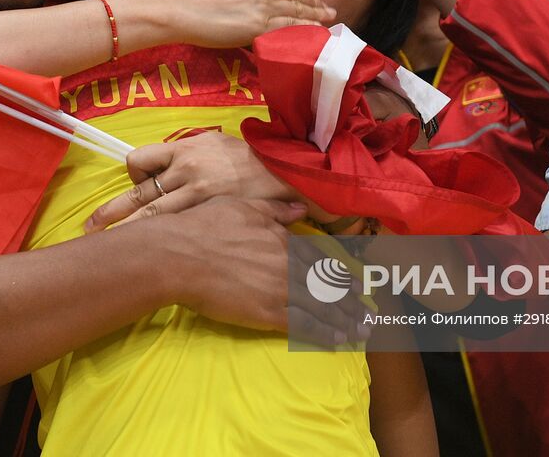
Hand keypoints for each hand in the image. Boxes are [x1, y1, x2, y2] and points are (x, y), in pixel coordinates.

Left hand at [85, 131, 296, 230]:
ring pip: (151, 216)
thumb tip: (176, 165)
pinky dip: (158, 240)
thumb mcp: (221, 146)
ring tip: (105, 248)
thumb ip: (196, 155)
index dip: (133, 176)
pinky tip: (148, 255)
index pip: (141, 161)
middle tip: (89, 228)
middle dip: (111, 213)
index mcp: (187, 150)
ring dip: (126, 231)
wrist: (288, 171)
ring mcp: (196, 196)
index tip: (135, 187)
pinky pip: (175, 229)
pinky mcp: (209, 216)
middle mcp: (185, 171)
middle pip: (138, 194)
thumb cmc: (256, 158)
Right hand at [160, 0, 335, 46]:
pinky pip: (287, 29)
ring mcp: (260, 3)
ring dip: (313, 18)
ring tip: (327, 22)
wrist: (173, 7)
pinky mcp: (257, 24)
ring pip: (294, 12)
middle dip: (313, 4)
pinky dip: (303, 31)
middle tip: (329, 10)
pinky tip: (314, 34)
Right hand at [165, 197, 370, 343]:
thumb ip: (277, 210)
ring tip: (361, 331)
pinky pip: (301, 325)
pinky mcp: (265, 313)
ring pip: (321, 307)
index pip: (320, 261)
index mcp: (284, 240)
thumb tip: (300, 209)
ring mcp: (279, 290)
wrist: (179, 254)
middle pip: (327, 287)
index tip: (358, 287)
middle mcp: (288, 265)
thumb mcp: (245, 207)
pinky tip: (337, 340)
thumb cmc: (206, 226)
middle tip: (369, 316)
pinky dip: (322, 332)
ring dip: (344, 320)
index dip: (341, 276)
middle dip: (351, 303)